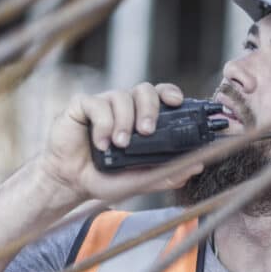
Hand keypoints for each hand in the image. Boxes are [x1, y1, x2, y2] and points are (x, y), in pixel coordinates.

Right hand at [35, 82, 204, 204]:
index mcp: (142, 119)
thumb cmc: (107, 178)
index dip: (170, 93)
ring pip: (121, 96)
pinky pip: (97, 104)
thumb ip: (168, 174)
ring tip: (120, 145)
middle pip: (145, 90)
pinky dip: (103, 124)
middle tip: (147, 132)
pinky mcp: (82, 106)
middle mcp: (125, 108)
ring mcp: (104, 105)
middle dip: (149, 108)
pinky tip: (100, 144)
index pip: (161, 96)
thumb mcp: (141, 181)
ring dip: (124, 122)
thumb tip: (198, 165)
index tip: (176, 101)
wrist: (72, 182)